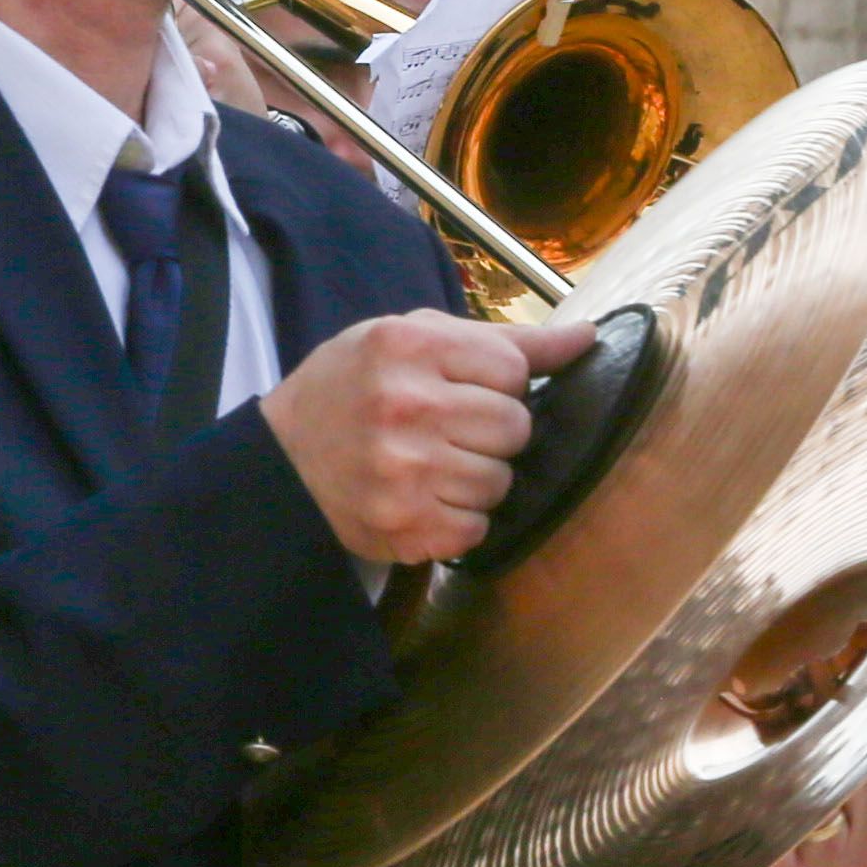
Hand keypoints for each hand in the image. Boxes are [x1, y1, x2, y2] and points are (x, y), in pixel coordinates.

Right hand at [265, 311, 586, 568]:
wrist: (279, 461)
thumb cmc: (354, 389)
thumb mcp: (412, 339)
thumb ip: (502, 341)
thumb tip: (588, 337)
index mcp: (410, 344)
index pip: (514, 370)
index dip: (497, 385)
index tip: (460, 391)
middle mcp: (407, 404)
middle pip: (515, 427)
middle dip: (492, 433)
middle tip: (447, 432)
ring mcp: (404, 470)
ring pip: (501, 482)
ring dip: (477, 479)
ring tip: (432, 466)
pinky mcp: (403, 525)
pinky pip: (476, 528)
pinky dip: (459, 520)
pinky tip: (424, 500)